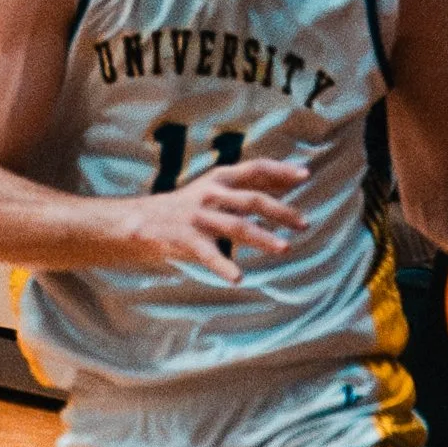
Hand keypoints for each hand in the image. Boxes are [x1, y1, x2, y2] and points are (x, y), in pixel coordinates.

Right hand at [130, 157, 309, 275]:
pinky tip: (238, 278)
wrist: (142, 220)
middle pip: (252, 200)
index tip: (305, 175)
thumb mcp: (216, 188)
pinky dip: (224, 267)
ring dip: (263, 237)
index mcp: (219, 178)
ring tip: (284, 248)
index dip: (281, 171)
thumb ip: (248, 185)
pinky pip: (209, 254)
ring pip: (237, 226)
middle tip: (304, 224)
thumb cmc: (189, 205)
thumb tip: (290, 181)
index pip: (255, 168)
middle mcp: (211, 194)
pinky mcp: (187, 239)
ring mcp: (199, 217)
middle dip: (281, 211)